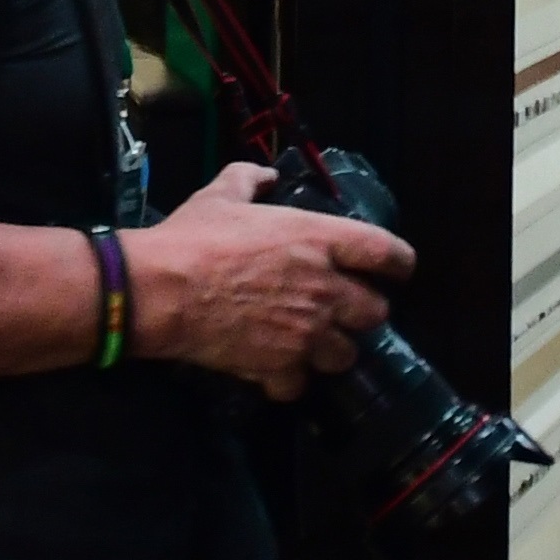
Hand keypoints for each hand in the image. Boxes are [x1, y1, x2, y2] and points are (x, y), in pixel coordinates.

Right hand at [123, 162, 416, 400]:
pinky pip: (301, 384)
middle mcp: (325, 288)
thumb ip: (251, 180)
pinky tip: (275, 368)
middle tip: (340, 308)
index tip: (394, 269)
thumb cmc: (195, 237)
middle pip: (376, 312)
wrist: (161, 290)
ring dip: (332, 349)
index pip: (388, 253)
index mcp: (319, 240)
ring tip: (310, 342)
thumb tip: (267, 176)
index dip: (398, 262)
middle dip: (362, 312)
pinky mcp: (280, 367)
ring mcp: (306, 333)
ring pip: (346, 354)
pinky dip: (290, 379)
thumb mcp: (223, 194)